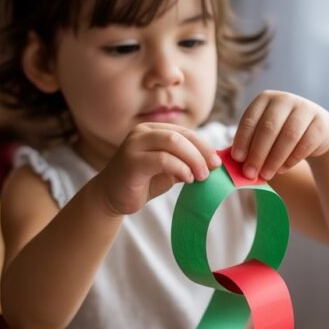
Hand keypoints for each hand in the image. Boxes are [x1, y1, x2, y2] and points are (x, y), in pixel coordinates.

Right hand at [97, 123, 220, 214]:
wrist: (111, 197)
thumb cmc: (142, 183)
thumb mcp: (168, 170)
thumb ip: (185, 162)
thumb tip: (212, 162)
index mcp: (152, 130)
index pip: (184, 132)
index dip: (203, 146)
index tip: (217, 162)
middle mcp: (141, 132)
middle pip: (180, 135)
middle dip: (201, 152)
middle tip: (212, 170)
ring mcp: (134, 145)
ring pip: (172, 142)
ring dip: (192, 159)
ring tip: (201, 176)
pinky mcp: (131, 161)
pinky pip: (162, 159)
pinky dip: (180, 168)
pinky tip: (187, 179)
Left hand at [231, 90, 328, 179]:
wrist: (316, 130)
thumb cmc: (280, 133)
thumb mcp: (263, 133)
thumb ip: (249, 143)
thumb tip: (232, 163)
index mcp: (265, 99)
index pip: (250, 119)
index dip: (242, 139)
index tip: (237, 159)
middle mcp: (284, 100)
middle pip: (268, 128)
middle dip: (257, 153)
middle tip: (249, 173)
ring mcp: (305, 109)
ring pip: (288, 137)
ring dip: (274, 159)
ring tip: (266, 175)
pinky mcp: (320, 124)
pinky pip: (304, 144)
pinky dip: (291, 160)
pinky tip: (282, 170)